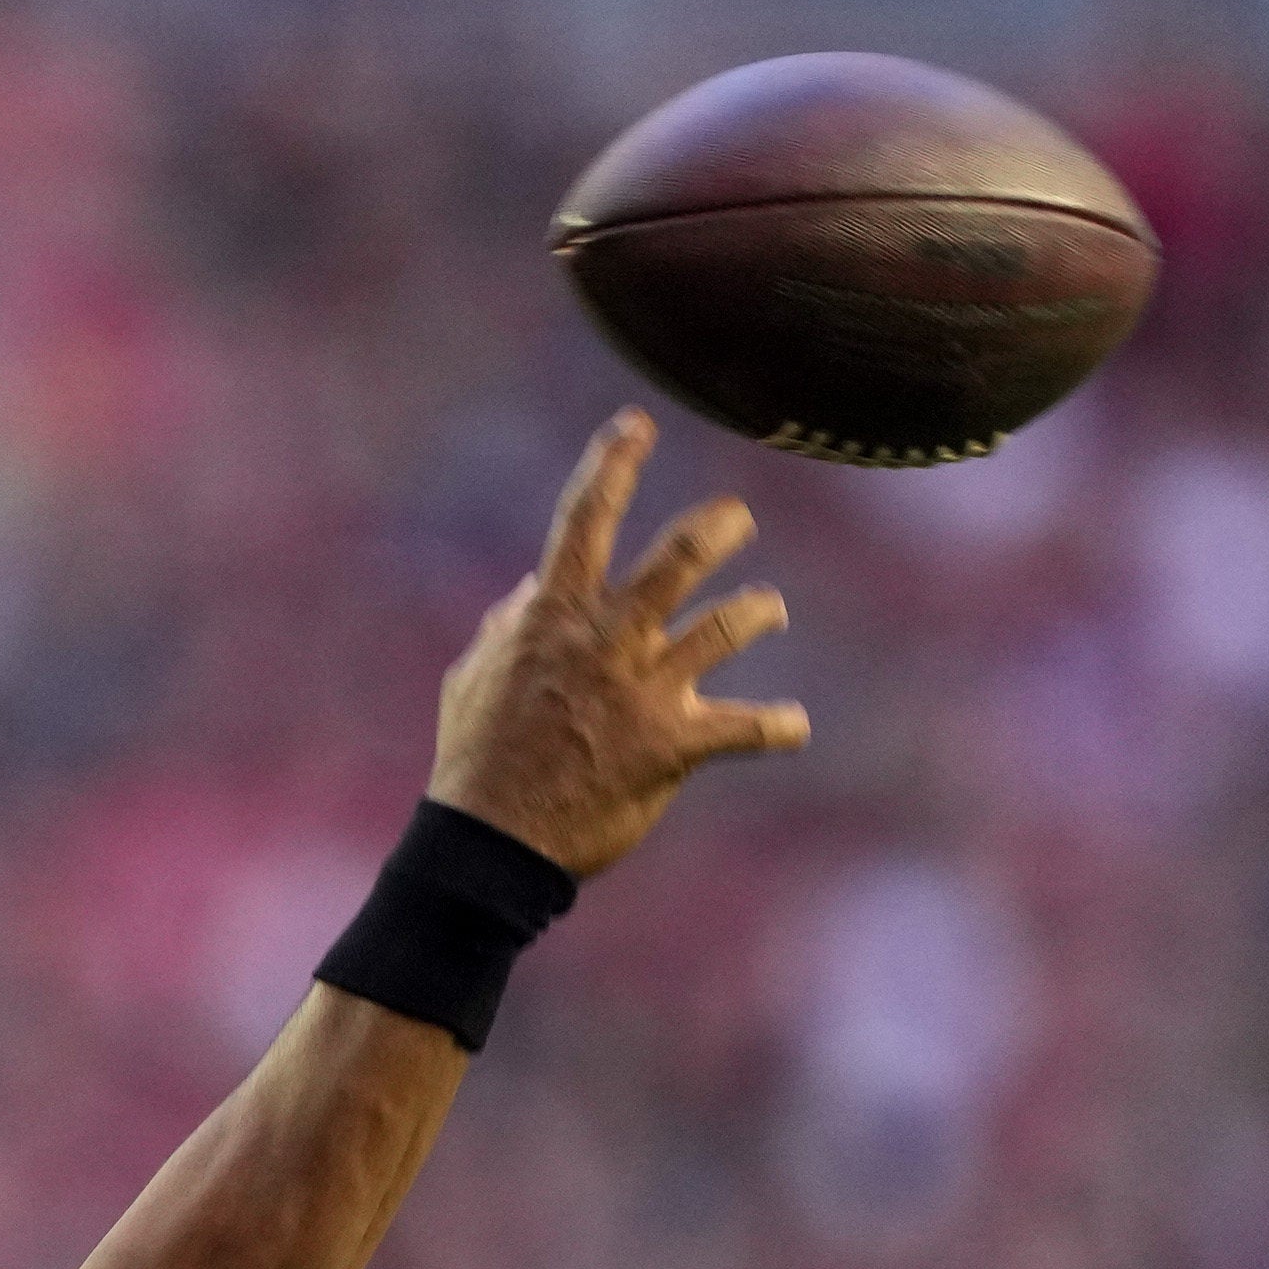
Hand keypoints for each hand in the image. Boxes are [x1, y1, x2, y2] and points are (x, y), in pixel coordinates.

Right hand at [427, 411, 807, 879]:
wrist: (490, 843)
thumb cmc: (475, 759)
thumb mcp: (474, 676)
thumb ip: (509, 624)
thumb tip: (533, 588)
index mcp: (554, 616)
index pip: (586, 518)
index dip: (612, 463)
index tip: (636, 425)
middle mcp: (608, 639)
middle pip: (683, 554)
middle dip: (721, 525)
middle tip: (736, 519)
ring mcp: (646, 689)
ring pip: (731, 624)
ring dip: (759, 610)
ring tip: (767, 608)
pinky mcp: (675, 745)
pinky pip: (749, 727)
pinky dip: (779, 726)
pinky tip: (793, 727)